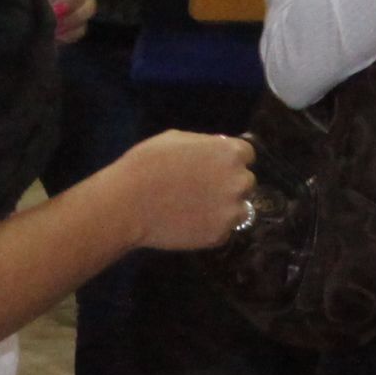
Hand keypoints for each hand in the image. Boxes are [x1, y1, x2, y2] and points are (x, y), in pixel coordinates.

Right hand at [111, 129, 255, 251]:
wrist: (128, 204)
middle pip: (246, 182)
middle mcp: (239, 182)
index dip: (230, 161)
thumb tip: (218, 149)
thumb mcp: (176, 139)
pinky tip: (188, 223)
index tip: (215, 168)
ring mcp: (231, 212)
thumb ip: (205, 144)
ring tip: (196, 209)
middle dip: (229, 184)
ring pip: (240, 210)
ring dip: (225, 209)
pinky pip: (223, 230)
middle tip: (203, 190)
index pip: (247, 155)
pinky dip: (210, 228)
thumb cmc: (147, 164)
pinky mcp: (220, 236)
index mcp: (230, 153)